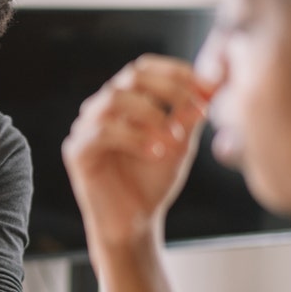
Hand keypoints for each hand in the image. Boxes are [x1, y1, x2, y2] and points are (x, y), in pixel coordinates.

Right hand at [61, 54, 212, 251]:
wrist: (133, 223)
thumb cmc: (152, 182)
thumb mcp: (180, 143)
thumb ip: (190, 115)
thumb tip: (214, 85)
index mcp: (124, 101)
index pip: (144, 68)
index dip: (176, 71)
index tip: (207, 86)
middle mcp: (102, 108)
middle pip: (130, 76)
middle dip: (168, 88)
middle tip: (195, 108)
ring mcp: (86, 127)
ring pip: (114, 98)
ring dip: (151, 114)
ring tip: (174, 137)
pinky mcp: (77, 151)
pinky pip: (102, 131)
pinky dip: (133, 138)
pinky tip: (155, 153)